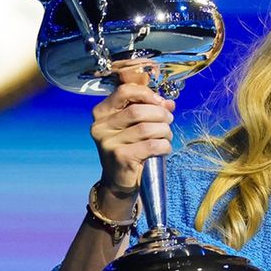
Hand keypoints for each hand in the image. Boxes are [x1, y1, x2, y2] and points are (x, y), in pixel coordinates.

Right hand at [89, 59, 175, 199]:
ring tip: (167, 135)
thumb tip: (169, 103)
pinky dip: (164, 145)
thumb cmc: (129, 148)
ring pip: (146, 128)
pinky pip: (151, 145)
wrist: (119, 180)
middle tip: (169, 120)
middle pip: (137, 110)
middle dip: (160, 114)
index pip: (124, 91)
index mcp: (102, 112)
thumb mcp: (136, 125)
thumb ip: (150, 109)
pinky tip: (164, 148)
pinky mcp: (120, 157)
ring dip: (164, 131)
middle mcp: (101, 126)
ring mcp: (108, 142)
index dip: (146, 93)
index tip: (160, 102)